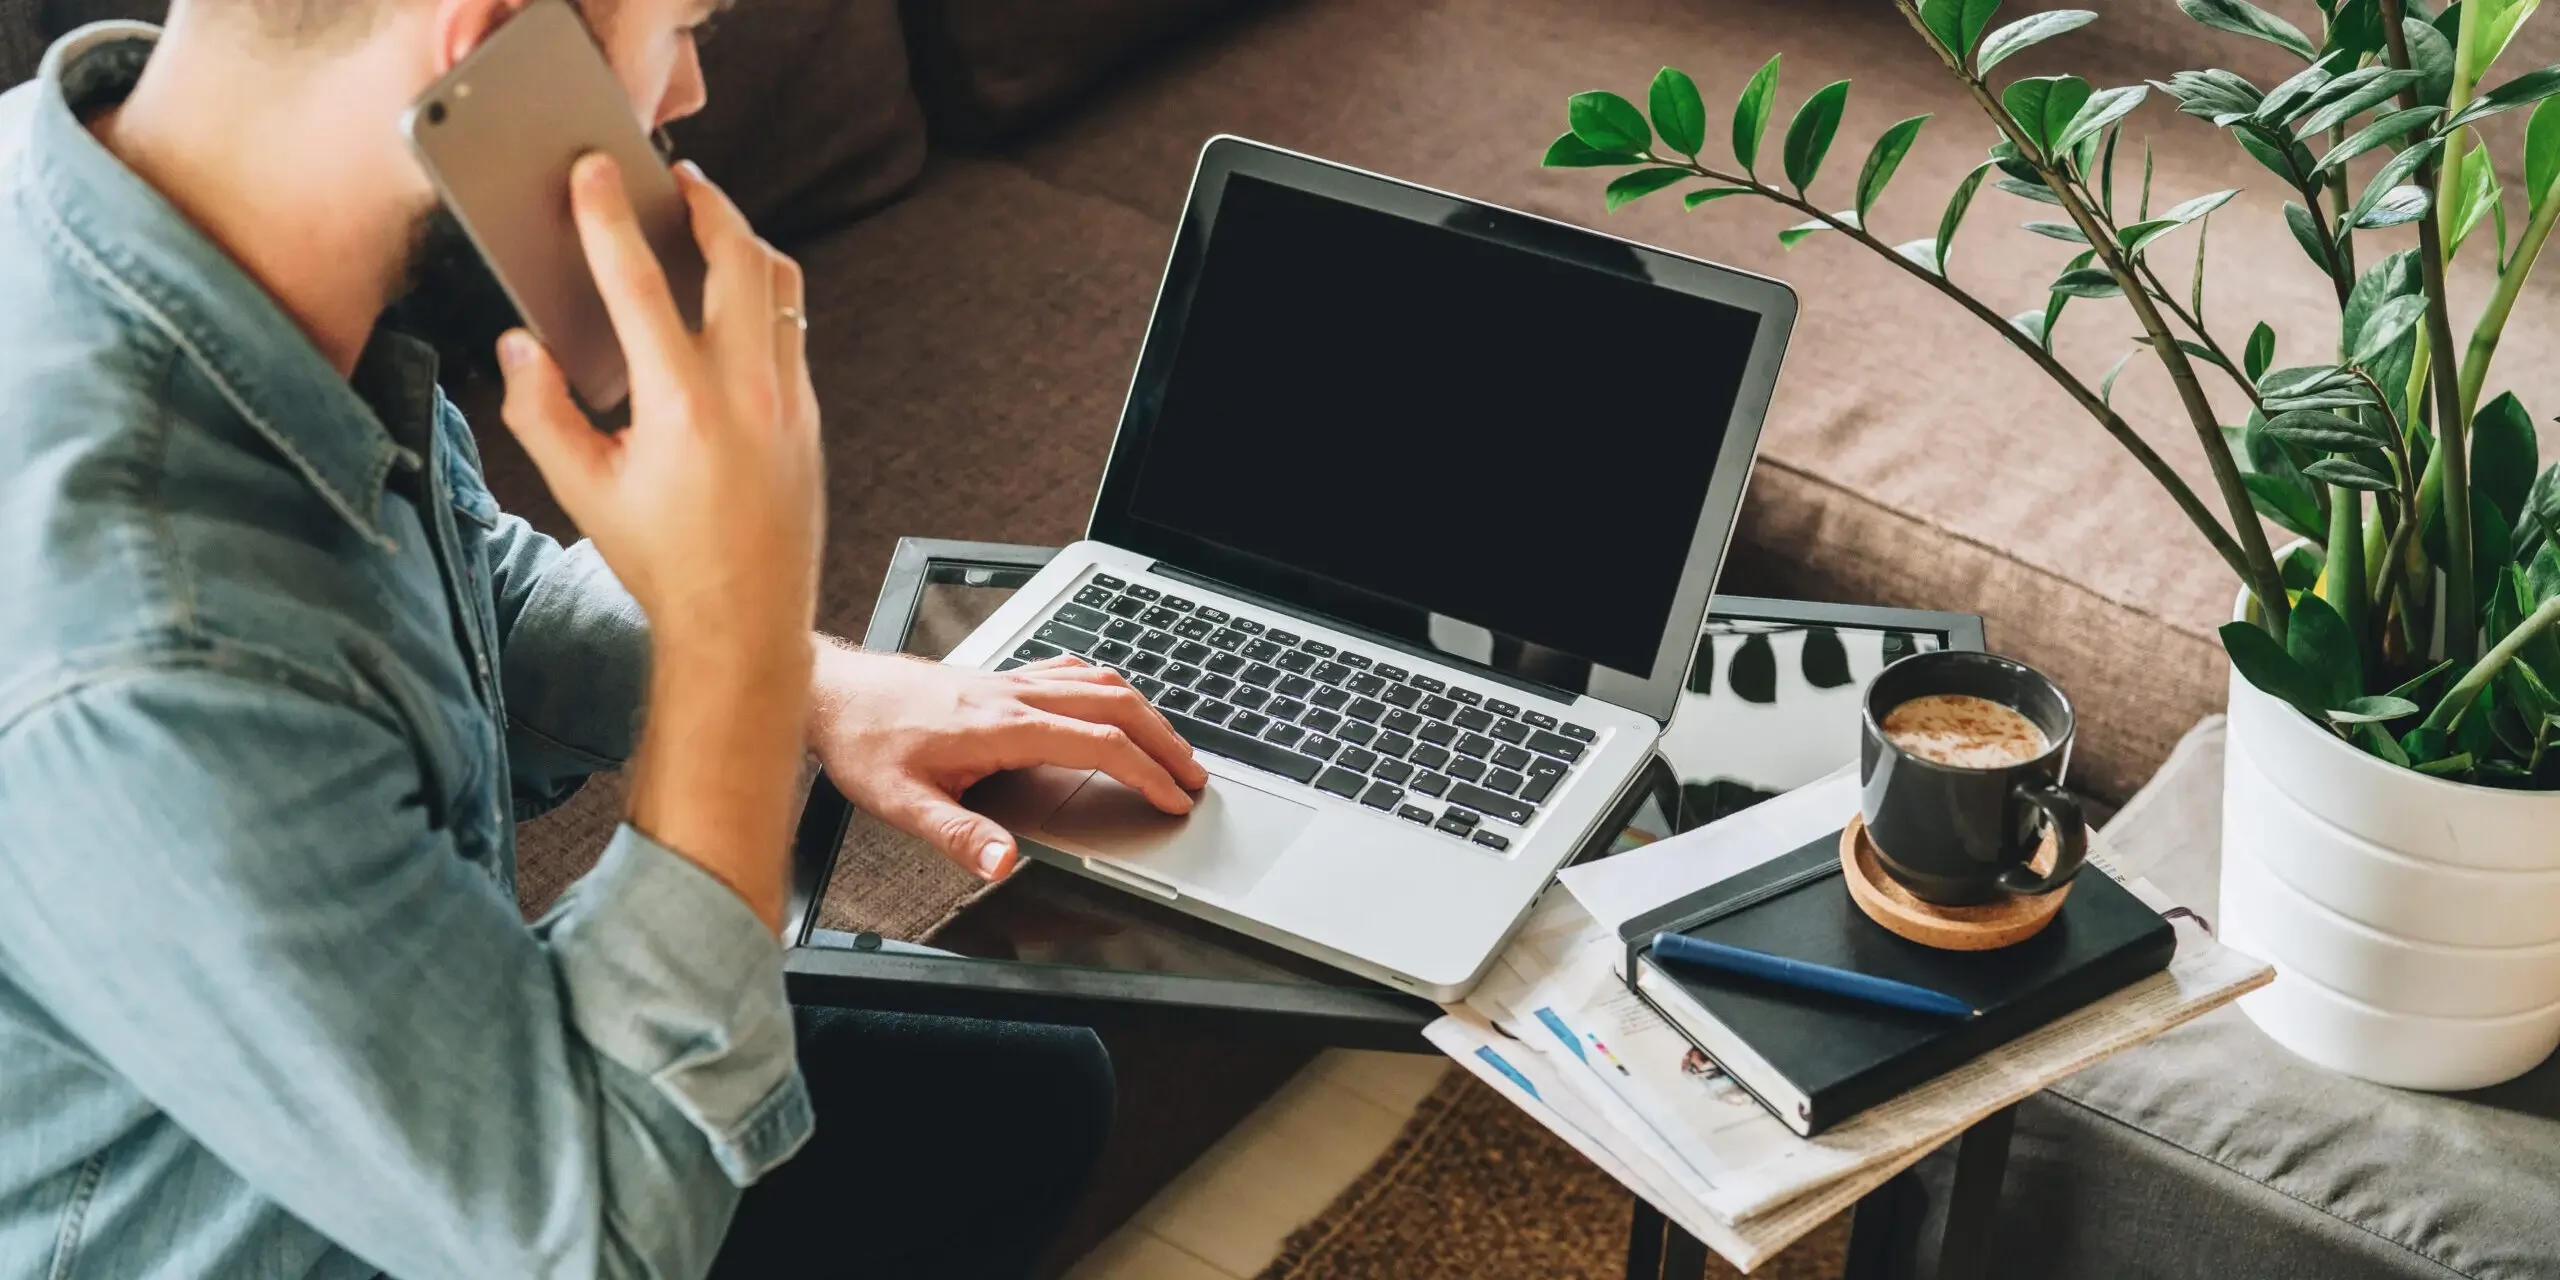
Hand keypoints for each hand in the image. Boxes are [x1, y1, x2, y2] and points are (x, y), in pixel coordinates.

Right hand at [496, 156, 821, 655]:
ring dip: (745, 242)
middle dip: (707, 204)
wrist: (746, 620)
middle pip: (738, 258)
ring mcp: (789, 401)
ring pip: (781, 286)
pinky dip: (764, 295)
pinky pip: (792, 329)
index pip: (638, 284)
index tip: (594, 171)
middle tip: (676, 178)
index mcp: (681, 406)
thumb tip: (520, 345)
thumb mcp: (580, 490)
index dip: (609, 218)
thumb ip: (539, 411)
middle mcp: (746, 393)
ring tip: (711, 220)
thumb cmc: (662, 560)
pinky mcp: (810, 416)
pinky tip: (734, 295)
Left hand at [809, 648, 1210, 880]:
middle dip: (1165, 739)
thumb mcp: (902, 804)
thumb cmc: (865, 743)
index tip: (1174, 798)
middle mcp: (1014, 695)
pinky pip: (1071, 671)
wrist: (834, 693)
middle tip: (1196, 774)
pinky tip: (1112, 701)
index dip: (1145, 772)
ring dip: (1145, 712)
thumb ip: (959, 835)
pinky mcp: (999, 676)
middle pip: (1116, 705)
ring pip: (1099, 683)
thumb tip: (1006, 863)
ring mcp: (1010, 680)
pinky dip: (1108, 688)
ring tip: (1170, 744)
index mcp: (1003, 727)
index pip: (1098, 744)